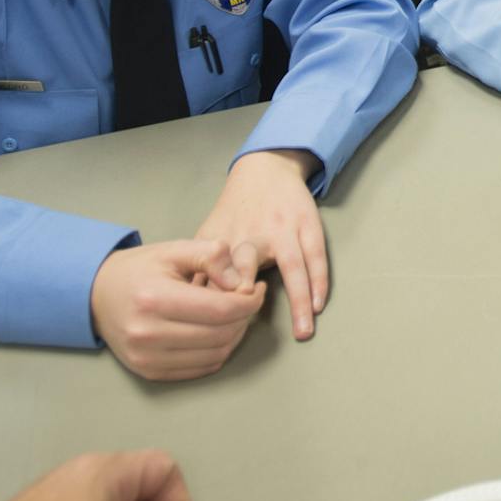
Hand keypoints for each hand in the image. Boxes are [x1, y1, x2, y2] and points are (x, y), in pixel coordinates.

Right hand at [90, 240, 264, 381]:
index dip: (249, 302)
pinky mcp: (149, 372)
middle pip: (221, 335)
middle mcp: (147, 334)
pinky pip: (200, 368)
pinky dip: (218, 351)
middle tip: (247, 300)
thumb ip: (210, 256)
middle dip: (245, 317)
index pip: (220, 310)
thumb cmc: (139, 269)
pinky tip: (217, 331)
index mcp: (154, 299)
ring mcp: (146, 358)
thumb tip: (240, 279)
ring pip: (215, 355)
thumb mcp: (174, 250)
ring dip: (235, 335)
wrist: (96, 295)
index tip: (257, 289)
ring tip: (233, 314)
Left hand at [196, 149, 327, 341]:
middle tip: (249, 323)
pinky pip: (315, 255)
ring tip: (304, 331)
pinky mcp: (307, 224)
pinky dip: (318, 280)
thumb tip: (182, 313)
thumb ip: (199, 272)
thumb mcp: (210, 235)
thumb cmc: (234, 210)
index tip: (215, 327)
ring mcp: (283, 228)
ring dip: (298, 300)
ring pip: (293, 265)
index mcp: (223, 240)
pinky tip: (318, 304)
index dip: (213, 301)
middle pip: (247, 262)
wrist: (264, 169)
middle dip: (245, 290)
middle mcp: (252, 233)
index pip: (214, 276)